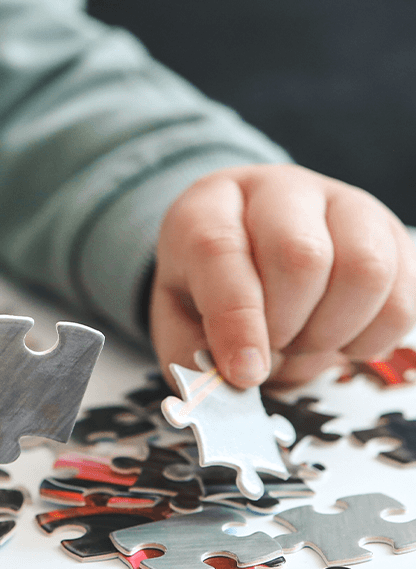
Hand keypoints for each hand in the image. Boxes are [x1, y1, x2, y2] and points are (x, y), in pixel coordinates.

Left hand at [150, 164, 415, 388]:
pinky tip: (338, 340)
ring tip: (303, 344)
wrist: (250, 244)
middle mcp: (280, 191)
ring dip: (333, 333)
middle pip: (301, 256)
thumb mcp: (176, 313)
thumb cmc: (209, 281)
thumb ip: (190, 348)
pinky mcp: (390, 234)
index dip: (236, 320)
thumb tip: (235, 376)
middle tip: (272, 350)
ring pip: (365, 271)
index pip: (221, 250)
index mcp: (211, 206)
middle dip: (287, 327)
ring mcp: (343, 205)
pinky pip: (404, 297)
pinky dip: (372, 338)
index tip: (244, 372)